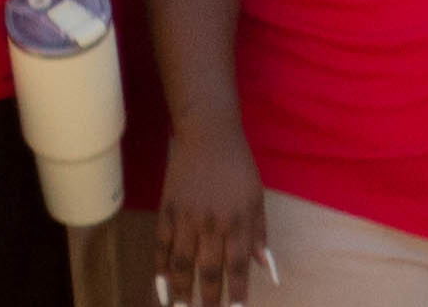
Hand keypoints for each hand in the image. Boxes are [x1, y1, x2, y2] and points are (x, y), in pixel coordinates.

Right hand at [156, 123, 263, 306]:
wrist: (209, 137)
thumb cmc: (239, 169)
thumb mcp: (256, 199)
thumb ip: (259, 234)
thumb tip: (265, 266)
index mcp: (239, 220)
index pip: (238, 264)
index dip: (237, 290)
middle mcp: (213, 223)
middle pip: (208, 269)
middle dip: (208, 297)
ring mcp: (187, 218)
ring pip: (182, 262)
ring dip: (181, 289)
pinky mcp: (167, 211)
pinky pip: (162, 245)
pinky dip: (161, 267)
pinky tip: (163, 286)